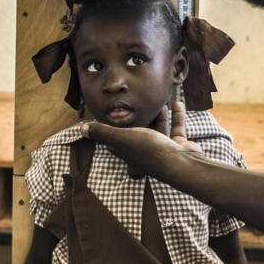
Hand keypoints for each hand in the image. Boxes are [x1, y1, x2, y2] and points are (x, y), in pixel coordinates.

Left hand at [81, 98, 201, 178]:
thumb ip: (103, 133)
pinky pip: (175, 127)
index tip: (109, 113)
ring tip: (158, 100)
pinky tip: (177, 102)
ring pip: (157, 128)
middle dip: (138, 117)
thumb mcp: (121, 138)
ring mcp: (162, 149)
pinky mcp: (177, 145)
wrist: (182, 164)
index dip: (110, 127)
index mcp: (127, 150)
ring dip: (158, 114)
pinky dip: (176, 115)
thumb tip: (81, 129)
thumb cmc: (149, 151)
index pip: (114, 139)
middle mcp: (143, 151)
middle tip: (136, 102)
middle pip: (137, 131)